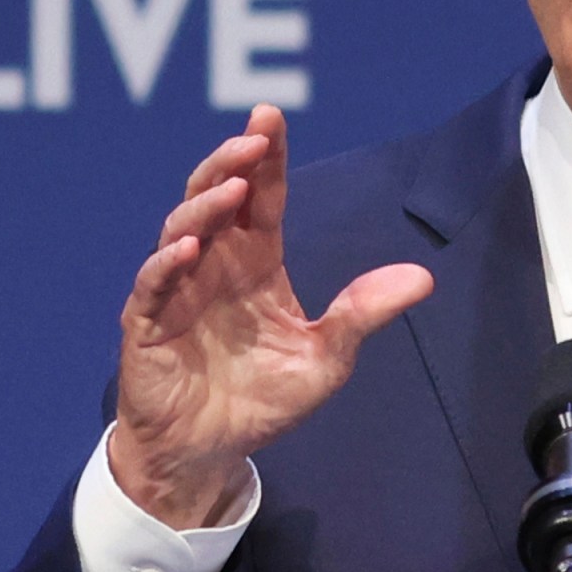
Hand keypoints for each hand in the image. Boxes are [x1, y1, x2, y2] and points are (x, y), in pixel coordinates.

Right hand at [111, 104, 433, 527]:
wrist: (210, 454)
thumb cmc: (262, 400)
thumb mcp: (326, 358)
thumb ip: (363, 314)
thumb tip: (423, 277)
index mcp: (254, 262)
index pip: (261, 197)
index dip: (266, 157)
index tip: (272, 118)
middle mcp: (213, 265)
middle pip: (216, 197)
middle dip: (231, 163)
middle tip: (253, 136)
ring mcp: (176, 291)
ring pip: (181, 229)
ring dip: (205, 206)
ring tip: (232, 188)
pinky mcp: (147, 325)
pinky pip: (152, 285)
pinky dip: (166, 264)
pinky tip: (188, 250)